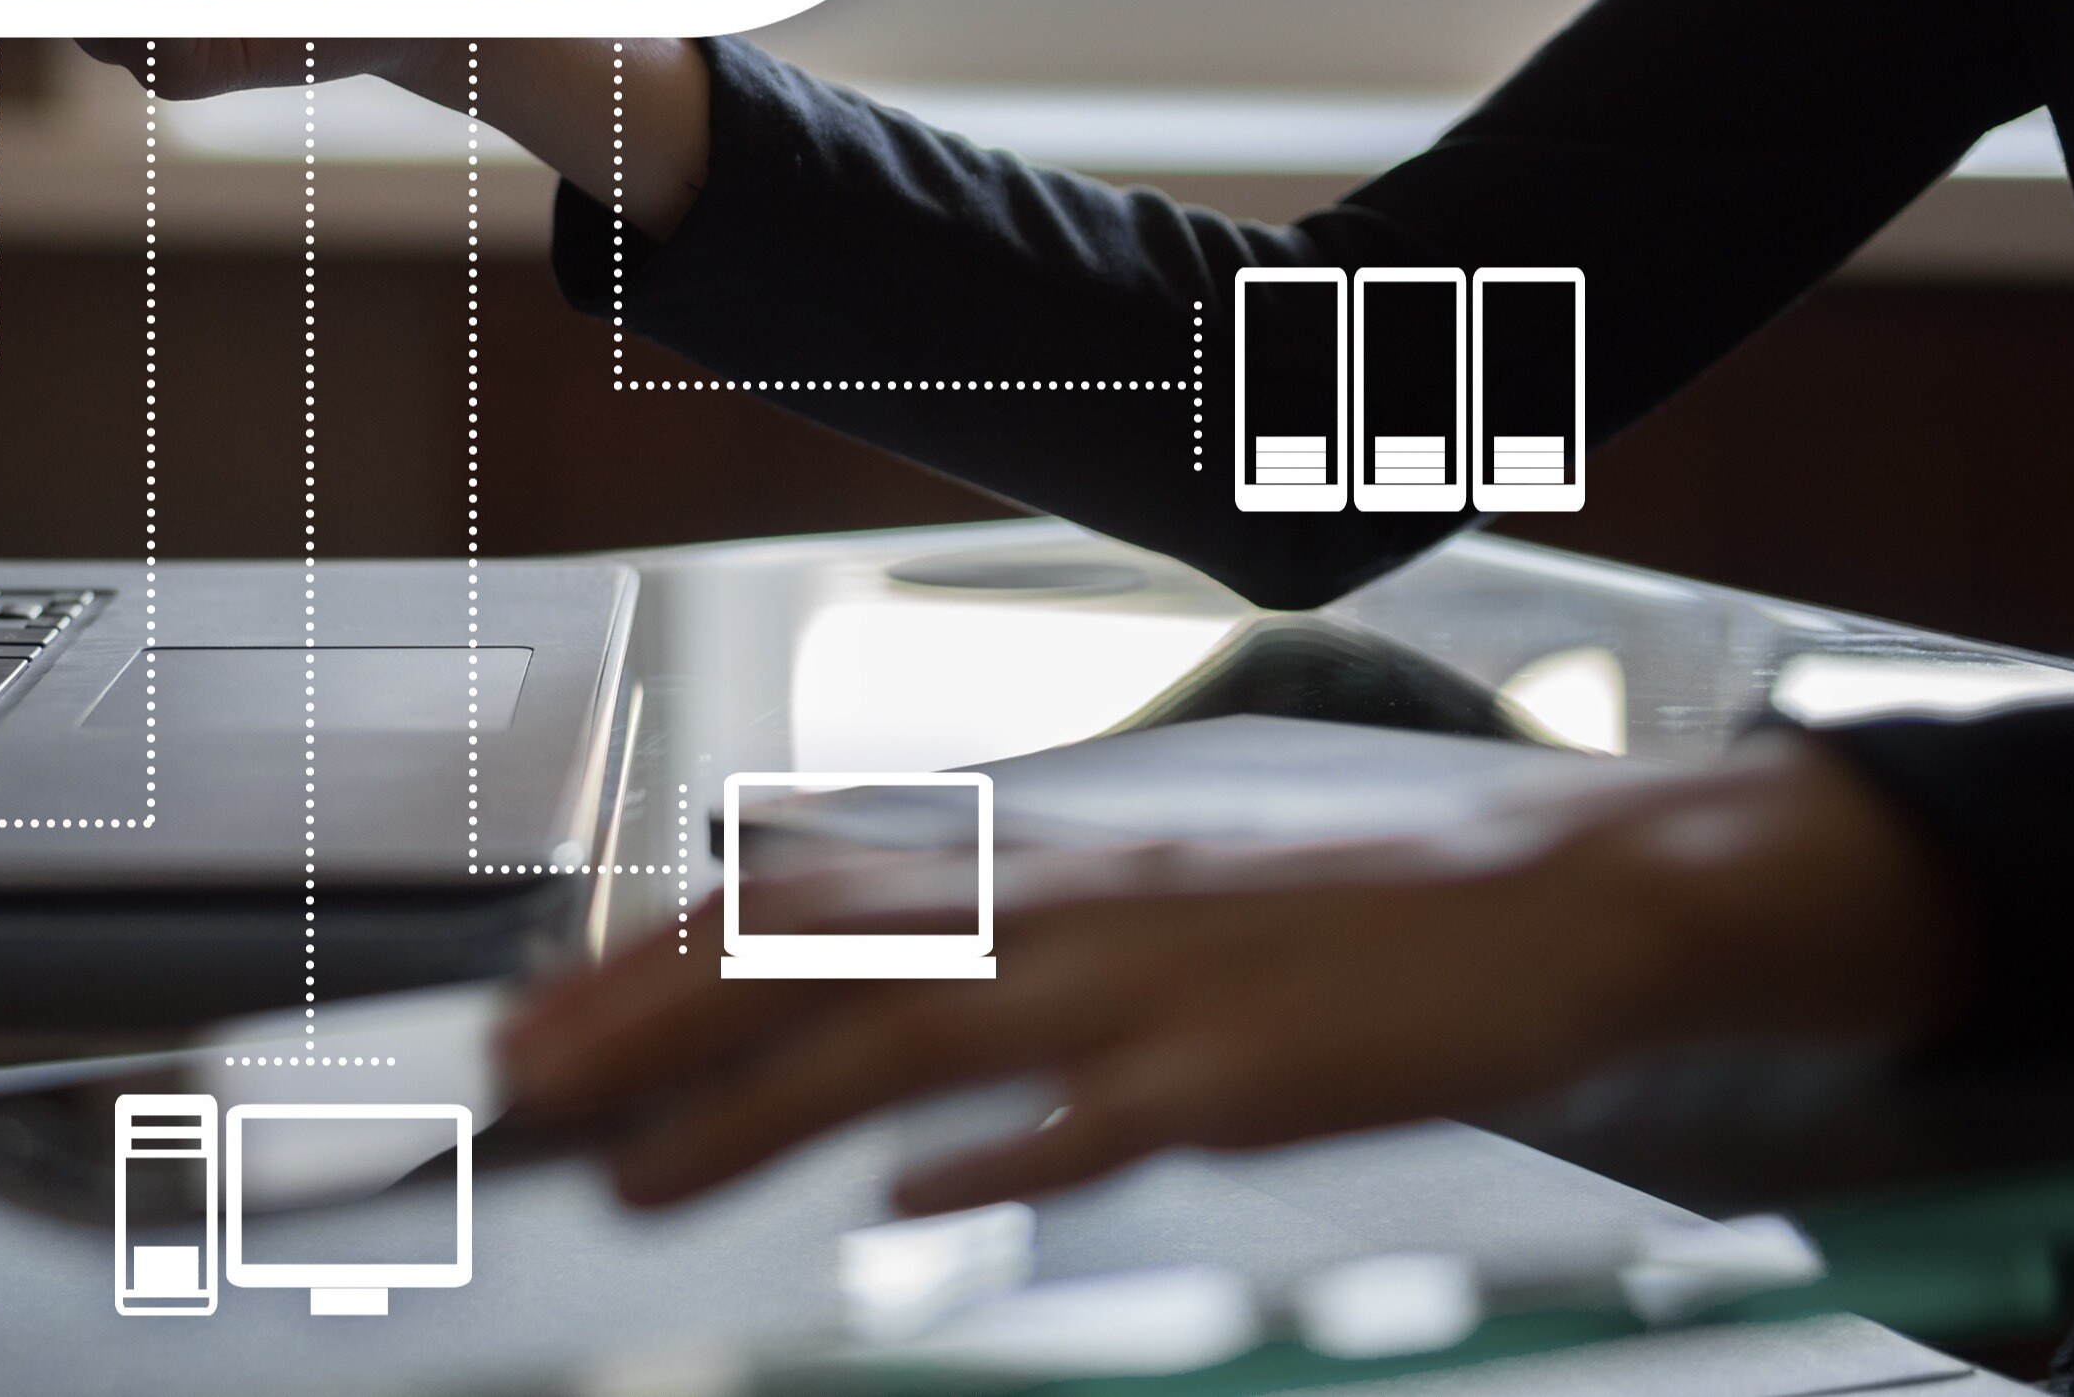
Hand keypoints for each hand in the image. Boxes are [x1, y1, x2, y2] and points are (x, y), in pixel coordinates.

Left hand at [491, 737, 1967, 1214]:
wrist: (1551, 905)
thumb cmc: (1327, 924)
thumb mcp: (1127, 908)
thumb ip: (983, 944)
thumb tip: (837, 1000)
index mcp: (1026, 870)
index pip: (788, 899)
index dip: (644, 961)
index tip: (531, 1018)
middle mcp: (1058, 910)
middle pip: (810, 960)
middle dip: (646, 1028)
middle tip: (522, 1091)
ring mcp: (1147, 993)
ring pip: (912, 1037)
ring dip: (757, 1111)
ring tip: (638, 1181)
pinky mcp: (1245, 1079)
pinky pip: (1106, 1123)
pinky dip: (1004, 1159)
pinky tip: (916, 1203)